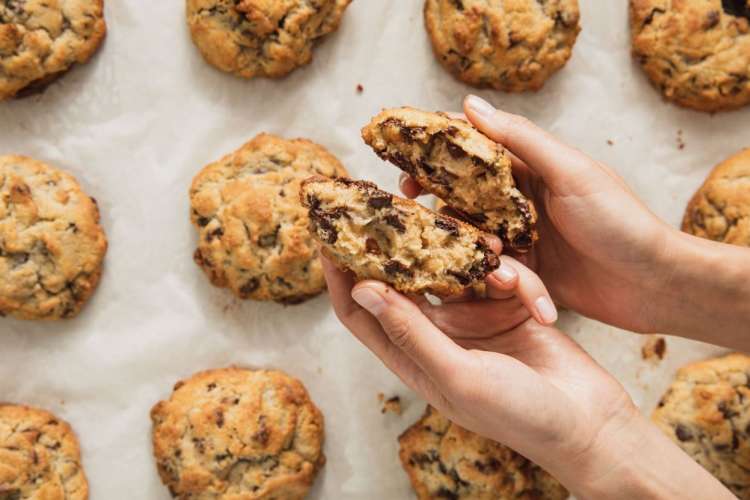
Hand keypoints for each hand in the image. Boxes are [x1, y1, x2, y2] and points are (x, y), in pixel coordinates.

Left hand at [322, 259, 732, 498]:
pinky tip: (512, 275)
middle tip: (379, 201)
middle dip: (388, 244)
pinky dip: (501, 270)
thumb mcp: (458, 375)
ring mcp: (470, 319)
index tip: (326, 233)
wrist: (589, 423)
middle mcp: (435, 335)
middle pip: (398, 280)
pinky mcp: (504, 306)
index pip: (360, 311)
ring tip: (458, 226)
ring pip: (448, 269)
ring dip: (454, 251)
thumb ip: (411, 331)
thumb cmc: (518, 414)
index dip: (339, 276)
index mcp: (412, 358)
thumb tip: (362, 288)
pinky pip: (492, 273)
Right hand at [400, 95, 675, 333]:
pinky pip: (500, 274)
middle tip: (414, 218)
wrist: (655, 283)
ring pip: (479, 240)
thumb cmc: (620, 221)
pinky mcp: (531, 273)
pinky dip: (504, 282)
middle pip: (466, 198)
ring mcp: (525, 238)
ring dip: (480, 253)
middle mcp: (523, 200)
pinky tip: (514, 289)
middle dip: (441, 209)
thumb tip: (471, 105)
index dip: (438, 155)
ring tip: (497, 266)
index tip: (405, 164)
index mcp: (532, 168)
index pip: (476, 152)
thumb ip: (521, 141)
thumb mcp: (570, 173)